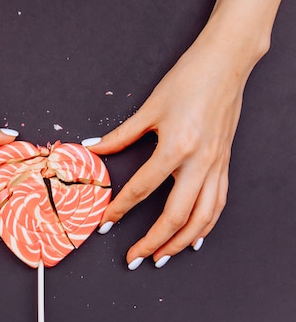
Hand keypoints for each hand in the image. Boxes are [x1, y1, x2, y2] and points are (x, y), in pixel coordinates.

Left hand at [85, 2, 273, 269]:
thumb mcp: (149, 108)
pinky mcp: (225, 164)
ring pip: (202, 218)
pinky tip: (196, 237)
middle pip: (176, 216)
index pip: (141, 189)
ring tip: (163, 256)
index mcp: (177, 147)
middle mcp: (200, 162)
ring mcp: (216, 166)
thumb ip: (120, 135)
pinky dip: (206, 225)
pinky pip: (218, 204)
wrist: (226, 63)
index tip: (106, 224)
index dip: (120, 210)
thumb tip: (94, 149)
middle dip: (153, 242)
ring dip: (181, 242)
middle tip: (135, 257)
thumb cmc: (189, 80)